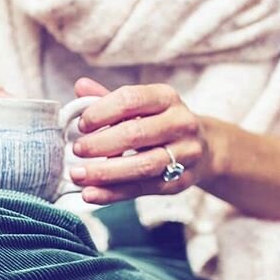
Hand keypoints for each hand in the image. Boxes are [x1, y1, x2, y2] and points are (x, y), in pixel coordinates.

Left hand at [69, 78, 213, 203]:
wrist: (204, 148)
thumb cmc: (159, 123)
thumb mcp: (140, 106)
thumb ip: (109, 100)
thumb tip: (80, 86)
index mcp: (166, 98)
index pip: (131, 100)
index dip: (102, 112)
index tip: (81, 124)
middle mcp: (180, 123)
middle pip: (136, 134)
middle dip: (101, 144)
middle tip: (75, 150)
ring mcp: (185, 154)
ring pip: (142, 166)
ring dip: (105, 173)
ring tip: (78, 175)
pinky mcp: (180, 182)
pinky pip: (143, 189)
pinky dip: (113, 193)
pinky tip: (90, 193)